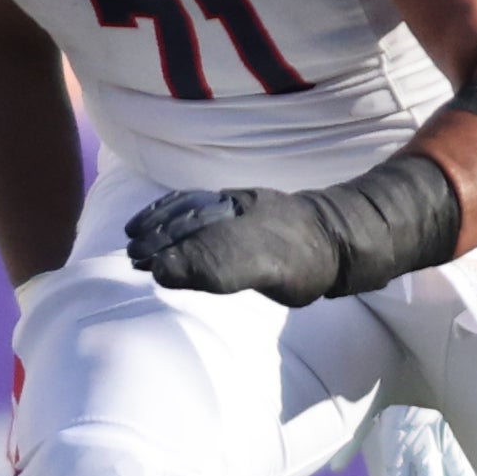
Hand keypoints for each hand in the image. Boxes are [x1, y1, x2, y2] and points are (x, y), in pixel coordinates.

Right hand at [126, 186, 339, 304]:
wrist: (344, 239)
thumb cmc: (305, 258)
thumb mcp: (264, 266)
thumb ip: (215, 265)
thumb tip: (160, 268)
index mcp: (228, 219)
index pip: (183, 230)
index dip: (159, 247)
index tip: (141, 264)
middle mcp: (228, 208)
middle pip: (182, 219)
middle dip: (155, 236)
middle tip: (133, 256)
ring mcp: (236, 209)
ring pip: (190, 211)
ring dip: (163, 225)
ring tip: (139, 237)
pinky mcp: (243, 212)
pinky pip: (203, 207)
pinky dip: (180, 213)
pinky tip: (174, 223)